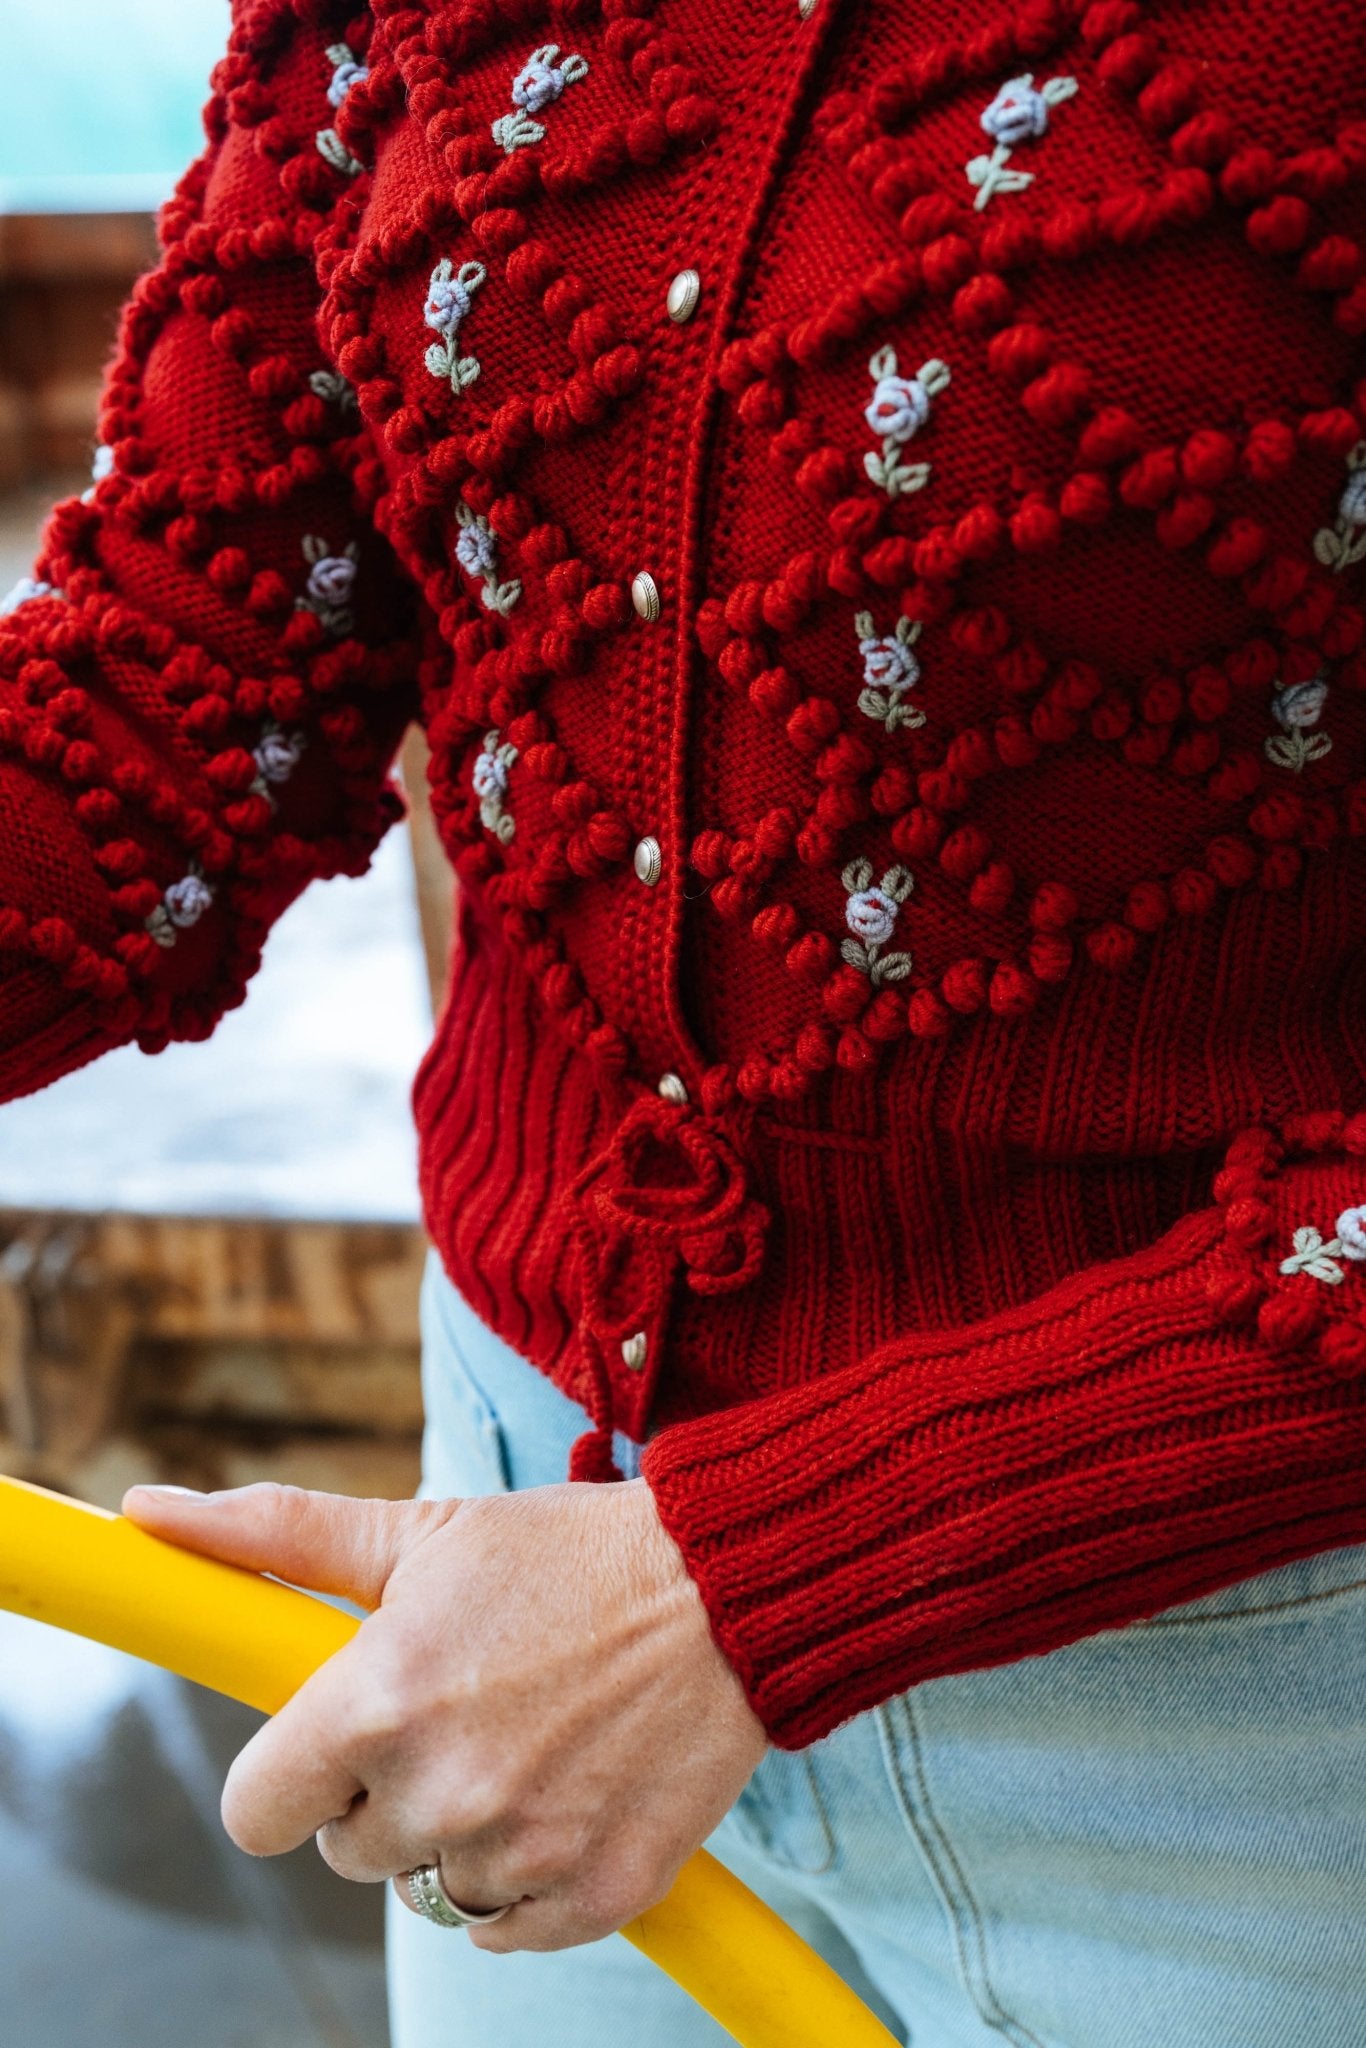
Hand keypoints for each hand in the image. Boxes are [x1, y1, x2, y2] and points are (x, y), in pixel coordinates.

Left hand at [121, 1477, 768, 1950]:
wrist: (725, 1589)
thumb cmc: (564, 1553)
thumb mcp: (419, 1532)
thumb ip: (277, 1532)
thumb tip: (147, 1508)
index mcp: (378, 1701)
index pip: (257, 1812)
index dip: (293, 1774)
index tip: (337, 1742)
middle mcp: (440, 1791)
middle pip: (349, 1851)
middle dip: (387, 1790)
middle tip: (459, 1713)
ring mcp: (522, 1853)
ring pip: (432, 1890)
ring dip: (461, 1832)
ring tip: (524, 1742)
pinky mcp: (595, 1896)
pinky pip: (510, 1931)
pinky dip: (528, 1877)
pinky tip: (565, 1790)